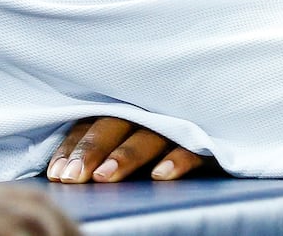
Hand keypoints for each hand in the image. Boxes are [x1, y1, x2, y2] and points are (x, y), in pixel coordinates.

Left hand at [46, 116, 211, 182]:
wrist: (225, 114)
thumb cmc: (157, 133)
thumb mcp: (127, 130)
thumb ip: (100, 143)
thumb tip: (62, 171)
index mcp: (124, 106)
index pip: (91, 123)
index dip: (73, 147)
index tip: (56, 173)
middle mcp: (148, 110)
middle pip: (115, 124)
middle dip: (92, 150)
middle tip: (73, 177)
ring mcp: (176, 123)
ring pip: (148, 136)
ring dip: (125, 155)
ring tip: (105, 177)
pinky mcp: (203, 138)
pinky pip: (190, 147)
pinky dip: (176, 160)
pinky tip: (159, 176)